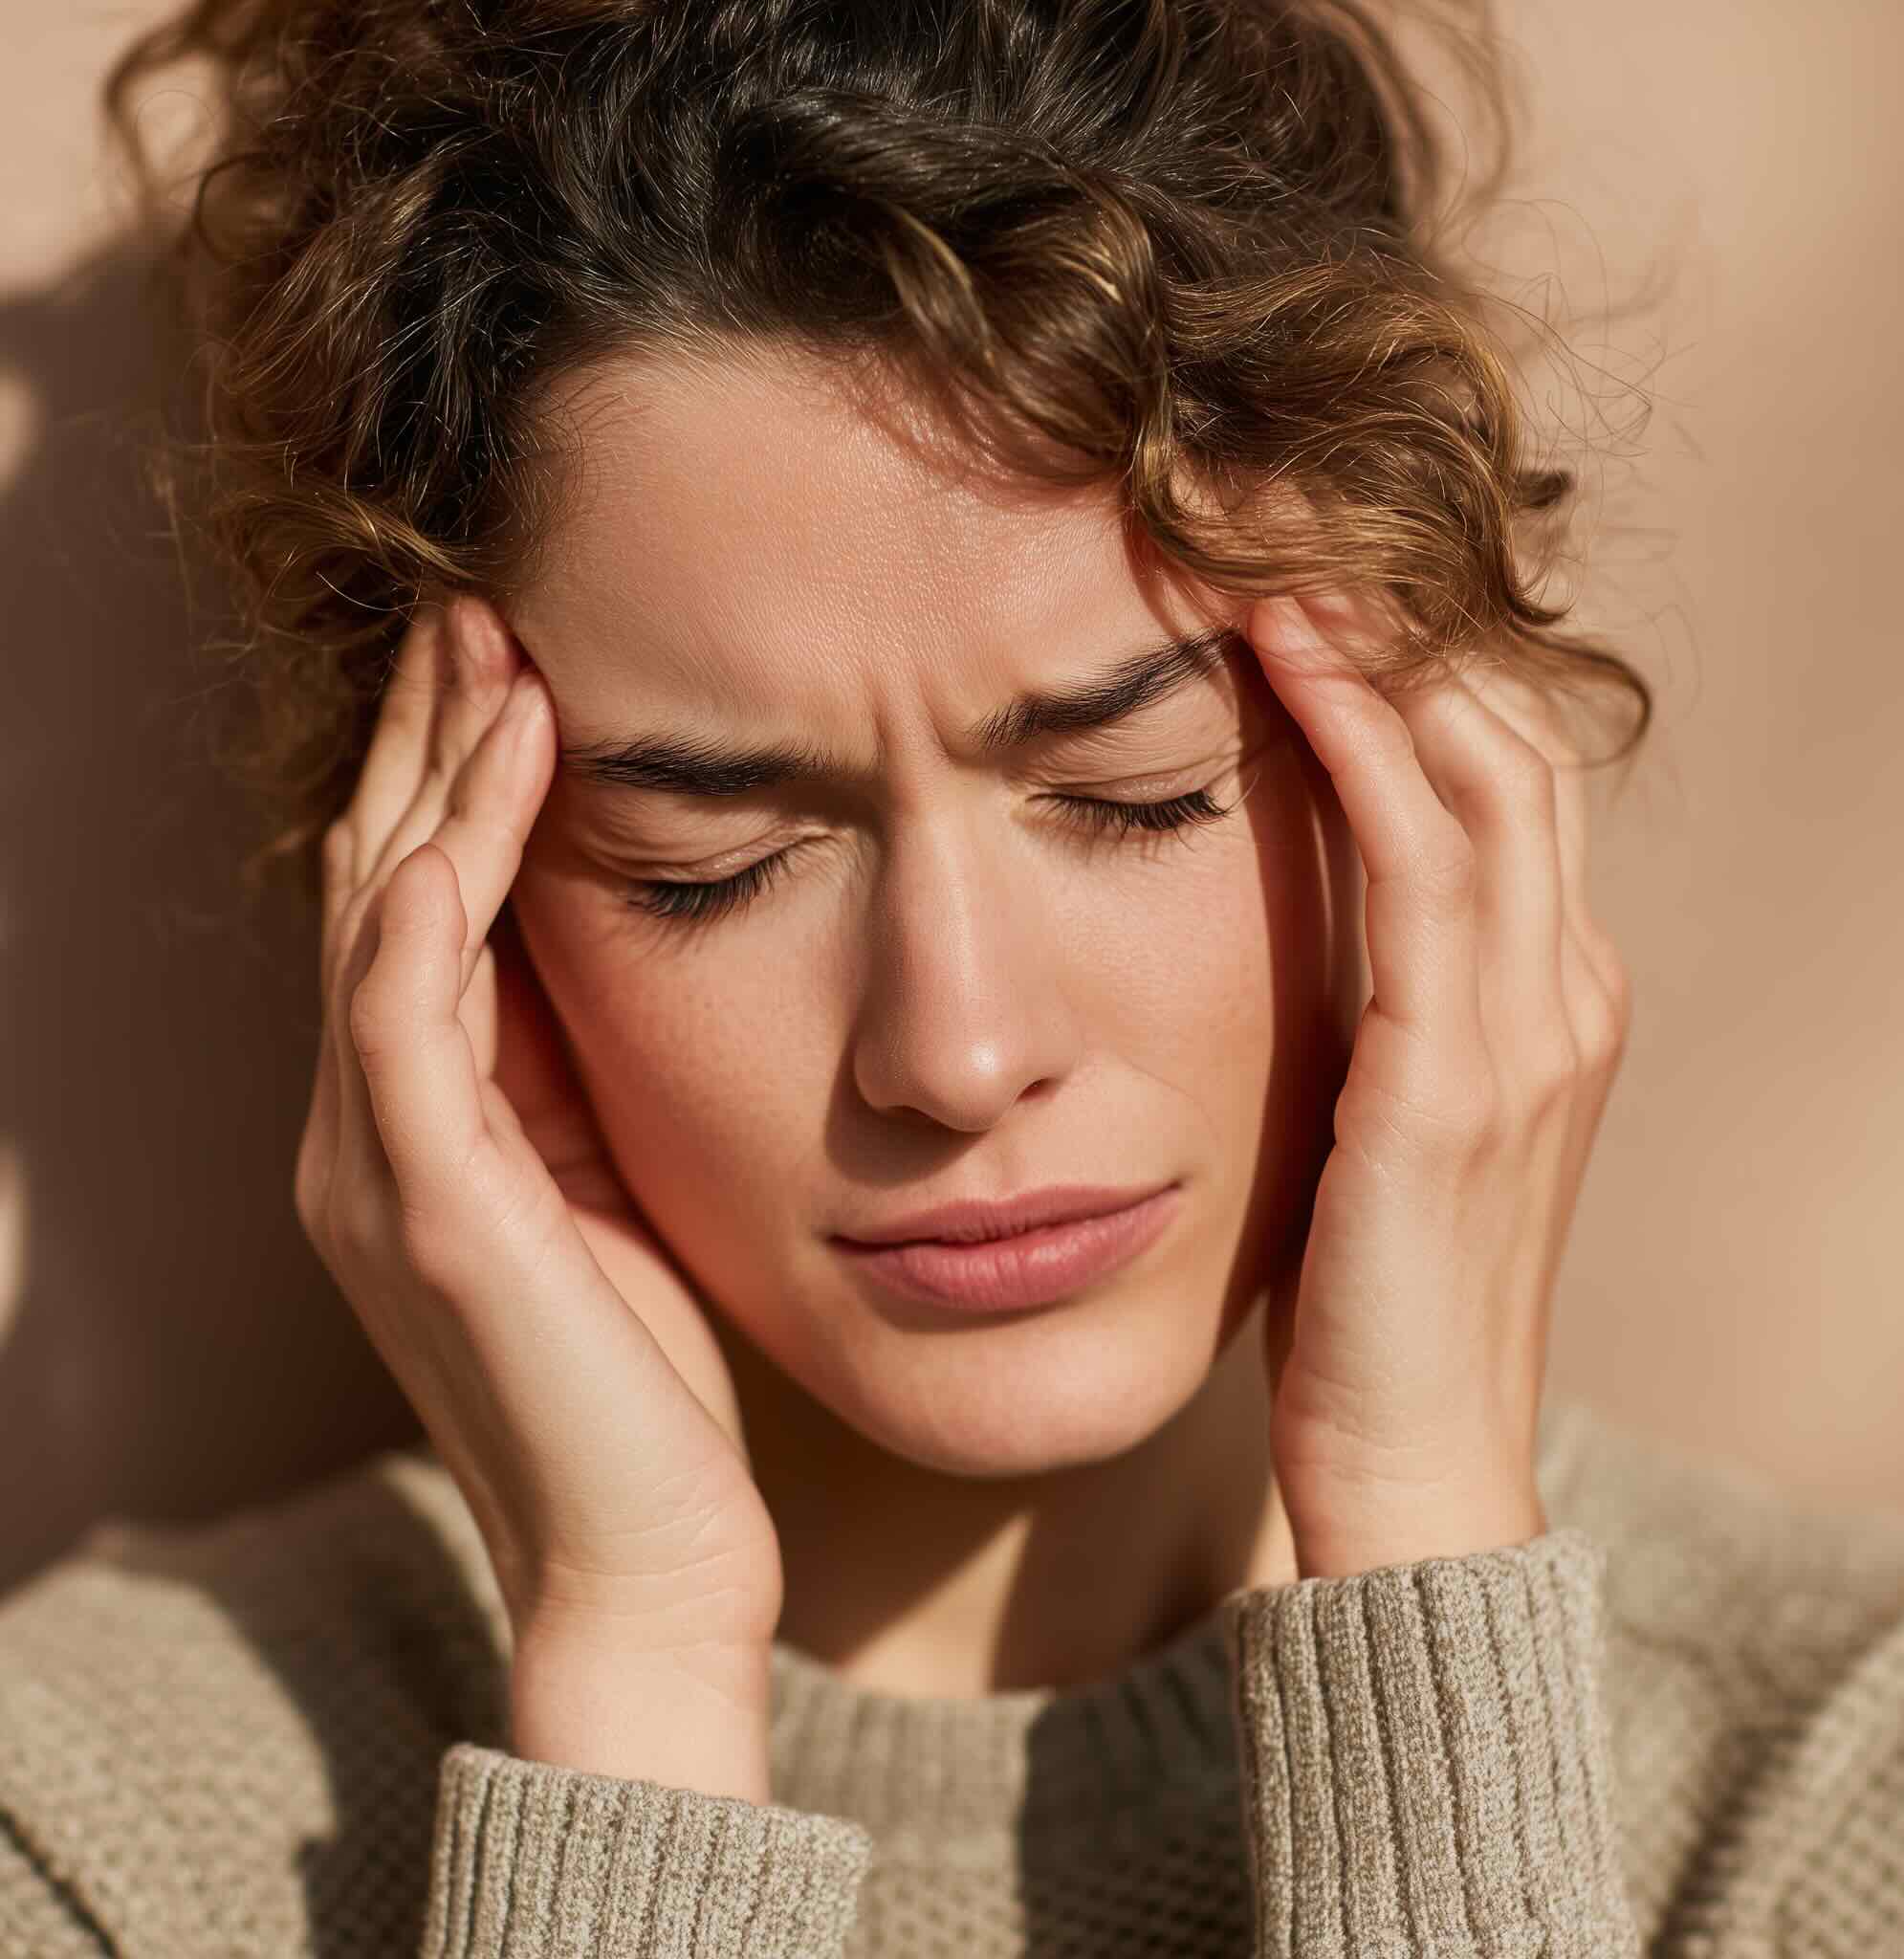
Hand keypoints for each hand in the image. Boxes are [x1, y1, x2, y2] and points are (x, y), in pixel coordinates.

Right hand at [294, 596, 780, 1795]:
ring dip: (436, 776)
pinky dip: (445, 883)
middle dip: (426, 743)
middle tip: (478, 605)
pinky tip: (498, 779)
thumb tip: (607, 953)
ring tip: (494, 648)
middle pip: (378, 884)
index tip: (517, 666)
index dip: (450, 784)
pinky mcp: (428, 1205)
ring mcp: (378, 1167)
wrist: (646, 1554)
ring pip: (382, 918)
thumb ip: (575, 1082)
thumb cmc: (647, 1378)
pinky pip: (408, 1008)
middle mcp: (366, 1131)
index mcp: (416, 1127)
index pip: (413, 912)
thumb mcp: (608, 1189)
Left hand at [1245, 592, 1632, 1578]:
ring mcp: (1528, 1027)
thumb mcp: (1390, 1120)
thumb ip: (1387, 1008)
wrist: (1417, 1462)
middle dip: (1404, 605)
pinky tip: (1290, 654)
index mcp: (1549, 994)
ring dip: (1379, 637)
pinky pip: (1417, 864)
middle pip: (1507, 732)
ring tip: (1277, 530)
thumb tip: (1310, 909)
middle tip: (1288, 495)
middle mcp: (1564, 987)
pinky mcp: (1454, 1075)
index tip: (1311, 554)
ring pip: (1478, 767)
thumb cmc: (1374, 1295)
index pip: (1502, 769)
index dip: (1418, 648)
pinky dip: (1362, 743)